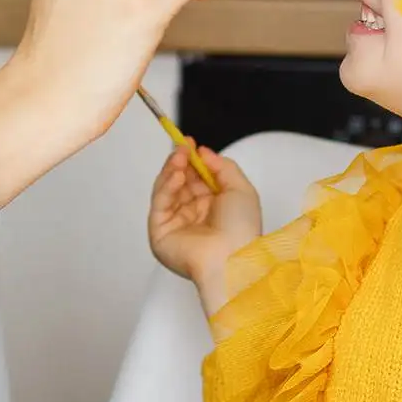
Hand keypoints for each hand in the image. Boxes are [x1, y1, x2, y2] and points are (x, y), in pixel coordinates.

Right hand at [147, 142, 261, 312]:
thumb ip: (223, 167)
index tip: (189, 142)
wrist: (231, 259)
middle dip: (180, 161)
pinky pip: (160, 202)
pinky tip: (177, 173)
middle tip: (182, 146)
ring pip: (167, 189)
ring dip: (172, 169)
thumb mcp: (241, 189)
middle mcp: (193, 214)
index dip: (192, 160)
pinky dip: (166, 185)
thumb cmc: (241, 230)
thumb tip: (203, 152)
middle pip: (179, 181)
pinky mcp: (159, 231)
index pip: (196, 178)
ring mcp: (175, 223)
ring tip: (180, 157)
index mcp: (212, 207)